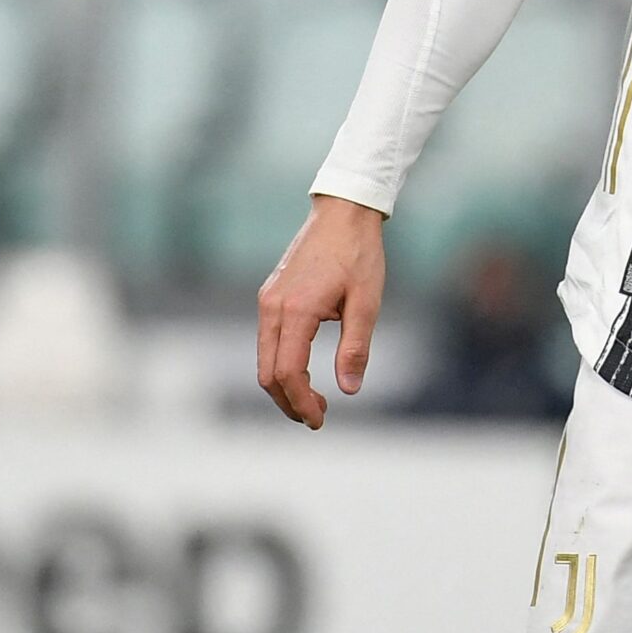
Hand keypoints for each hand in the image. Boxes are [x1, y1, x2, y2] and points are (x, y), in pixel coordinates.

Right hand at [256, 194, 386, 428]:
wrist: (343, 212)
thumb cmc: (359, 254)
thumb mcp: (367, 302)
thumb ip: (356, 347)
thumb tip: (349, 390)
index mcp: (296, 310)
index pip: (287, 373)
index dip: (301, 403)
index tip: (320, 420)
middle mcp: (272, 307)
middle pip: (267, 373)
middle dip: (288, 402)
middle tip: (317, 418)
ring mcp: (268, 299)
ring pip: (264, 358)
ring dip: (284, 385)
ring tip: (314, 400)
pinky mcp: (271, 294)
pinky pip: (268, 340)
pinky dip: (281, 363)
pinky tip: (304, 370)